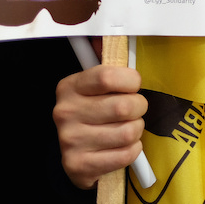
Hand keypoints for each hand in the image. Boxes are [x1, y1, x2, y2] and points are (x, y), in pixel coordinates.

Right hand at [53, 65, 146, 188]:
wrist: (78, 157)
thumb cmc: (95, 115)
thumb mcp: (95, 89)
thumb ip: (109, 67)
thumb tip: (108, 39)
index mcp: (70, 87)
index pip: (107, 77)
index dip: (130, 80)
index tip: (133, 85)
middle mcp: (65, 112)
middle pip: (123, 106)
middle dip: (139, 107)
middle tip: (135, 110)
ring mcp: (70, 140)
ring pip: (128, 132)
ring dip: (137, 130)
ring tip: (128, 128)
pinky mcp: (79, 165)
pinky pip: (125, 154)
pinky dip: (133, 150)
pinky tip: (125, 146)